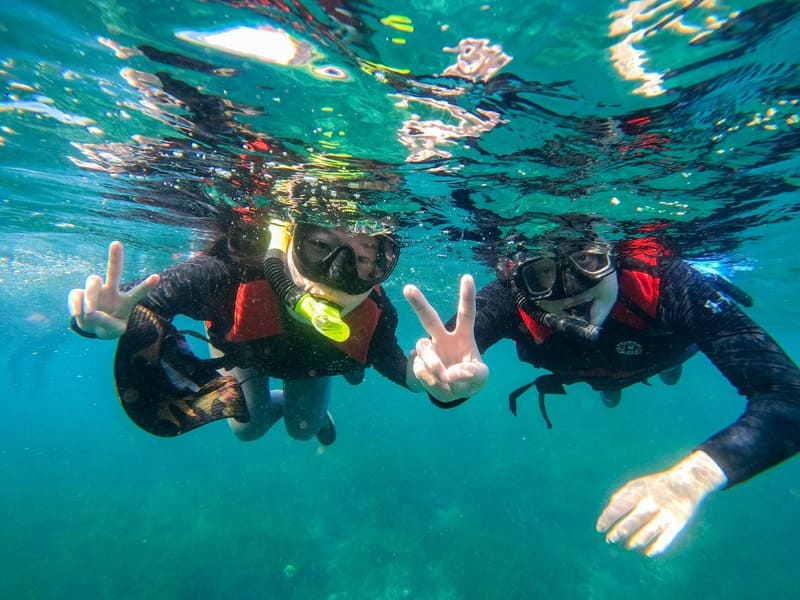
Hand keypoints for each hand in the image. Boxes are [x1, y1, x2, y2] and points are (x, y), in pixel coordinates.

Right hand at [67, 241, 159, 338]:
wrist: (93, 329)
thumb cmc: (108, 328)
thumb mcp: (113, 331)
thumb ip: (106, 324)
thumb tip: (91, 313)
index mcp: (125, 300)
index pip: (138, 292)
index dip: (147, 285)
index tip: (158, 277)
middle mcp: (111, 291)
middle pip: (114, 271)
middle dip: (115, 258)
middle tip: (116, 243)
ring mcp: (96, 292)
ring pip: (93, 281)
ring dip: (90, 295)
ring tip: (91, 311)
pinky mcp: (80, 295)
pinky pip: (76, 294)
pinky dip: (75, 304)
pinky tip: (77, 313)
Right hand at [403, 274, 487, 402]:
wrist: (454, 392)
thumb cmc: (470, 378)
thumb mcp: (481, 377)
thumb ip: (473, 373)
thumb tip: (452, 373)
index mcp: (463, 336)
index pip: (466, 313)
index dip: (467, 296)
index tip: (468, 277)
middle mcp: (443, 339)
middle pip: (429, 318)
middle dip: (418, 302)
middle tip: (408, 288)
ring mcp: (429, 351)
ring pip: (423, 348)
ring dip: (434, 364)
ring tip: (445, 377)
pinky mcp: (418, 364)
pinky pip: (420, 369)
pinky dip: (432, 382)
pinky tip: (440, 385)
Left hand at [596, 451, 726, 555]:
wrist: (689, 480)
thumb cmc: (658, 485)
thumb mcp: (639, 484)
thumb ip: (623, 494)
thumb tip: (609, 508)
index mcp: (640, 491)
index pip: (619, 506)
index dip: (607, 519)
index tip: (600, 529)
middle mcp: (652, 501)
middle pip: (632, 521)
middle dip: (618, 532)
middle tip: (610, 540)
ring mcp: (666, 512)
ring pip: (648, 532)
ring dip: (636, 541)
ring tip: (628, 546)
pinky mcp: (680, 522)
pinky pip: (667, 539)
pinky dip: (657, 548)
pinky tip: (649, 553)